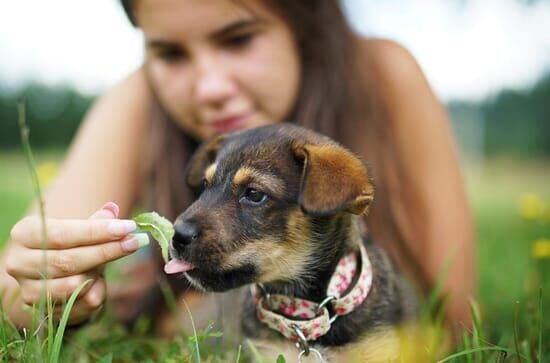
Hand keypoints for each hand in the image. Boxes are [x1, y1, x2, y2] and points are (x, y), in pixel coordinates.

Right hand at [5, 202, 147, 324]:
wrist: (52, 277)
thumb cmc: (69, 245)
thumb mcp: (80, 229)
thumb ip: (95, 221)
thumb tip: (112, 209)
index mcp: (24, 234)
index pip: (61, 234)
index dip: (96, 232)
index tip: (128, 227)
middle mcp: (19, 263)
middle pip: (68, 260)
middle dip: (106, 251)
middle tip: (135, 241)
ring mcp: (29, 290)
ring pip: (75, 284)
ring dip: (99, 273)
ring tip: (107, 263)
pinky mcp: (45, 311)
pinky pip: (84, 302)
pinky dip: (98, 290)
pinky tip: (98, 281)